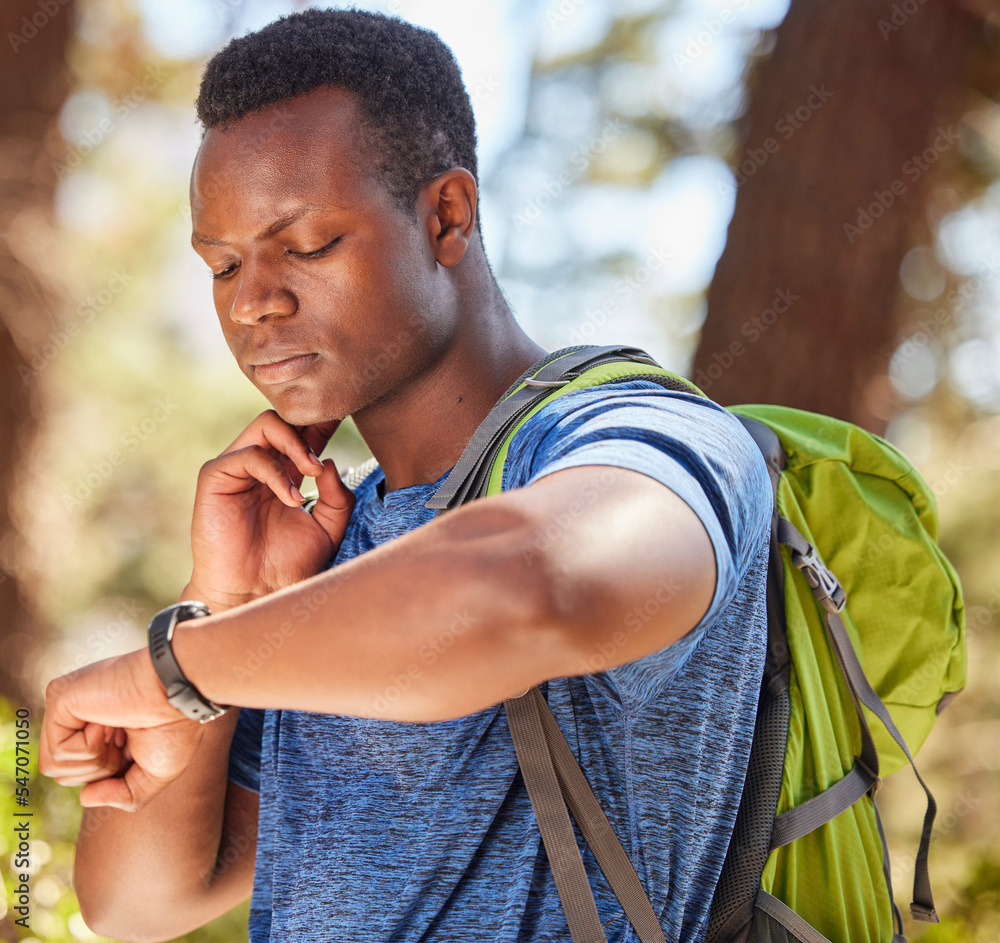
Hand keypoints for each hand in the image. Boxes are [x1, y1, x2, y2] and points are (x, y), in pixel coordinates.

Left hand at [39, 649, 204, 810]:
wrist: (180, 696)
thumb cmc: (175, 727)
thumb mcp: (154, 774)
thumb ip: (122, 795)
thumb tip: (85, 797)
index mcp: (97, 728)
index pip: (82, 773)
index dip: (112, 773)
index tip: (134, 744)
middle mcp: (77, 715)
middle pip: (64, 774)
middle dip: (102, 770)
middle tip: (126, 738)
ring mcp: (66, 706)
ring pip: (54, 767)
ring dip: (96, 760)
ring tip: (117, 730)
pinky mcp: (59, 698)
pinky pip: (57, 752)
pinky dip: (89, 747)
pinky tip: (107, 722)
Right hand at [185, 410, 354, 610]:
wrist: (255, 593)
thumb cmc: (288, 565)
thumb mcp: (328, 529)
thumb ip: (337, 497)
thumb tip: (330, 462)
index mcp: (287, 472)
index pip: (305, 433)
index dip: (324, 422)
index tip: (346, 417)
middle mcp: (262, 465)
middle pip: (285, 419)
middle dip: (311, 428)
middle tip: (325, 459)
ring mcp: (237, 468)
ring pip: (267, 424)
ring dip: (296, 445)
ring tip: (312, 473)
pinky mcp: (215, 477)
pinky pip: (248, 455)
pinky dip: (275, 473)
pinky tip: (290, 499)